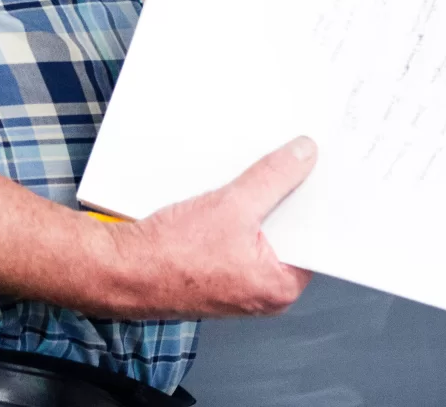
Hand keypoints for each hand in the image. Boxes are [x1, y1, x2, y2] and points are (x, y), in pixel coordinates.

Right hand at [101, 137, 317, 317]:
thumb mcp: (232, 206)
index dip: (320, 200)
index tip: (325, 170)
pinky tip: (235, 189)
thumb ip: (274, 178)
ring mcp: (240, 281)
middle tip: (298, 159)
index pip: (317, 237)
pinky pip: (242, 235)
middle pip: (292, 231)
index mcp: (280, 286)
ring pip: (264, 231)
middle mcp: (264, 290)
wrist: (121, 270)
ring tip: (262, 171)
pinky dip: (241, 212)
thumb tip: (303, 156)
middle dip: (290, 197)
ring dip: (262, 202)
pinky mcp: (218, 270)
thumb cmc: (170, 258)